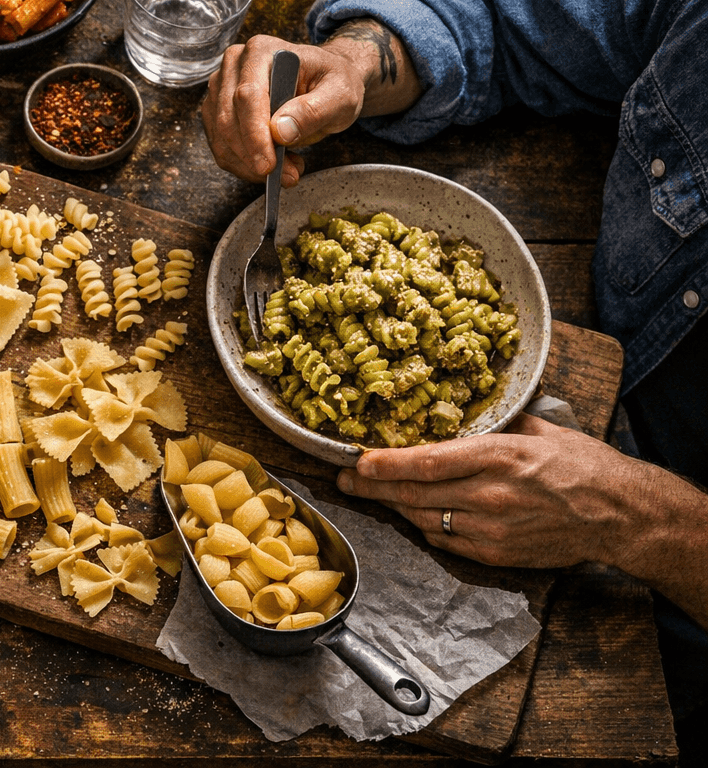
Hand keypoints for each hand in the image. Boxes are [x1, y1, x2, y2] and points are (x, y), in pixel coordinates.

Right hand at [199, 21, 419, 185]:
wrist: (326, 83)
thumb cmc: (333, 82)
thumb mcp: (341, 94)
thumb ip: (314, 110)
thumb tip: (280, 131)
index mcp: (262, 51)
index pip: (247, 95)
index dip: (254, 134)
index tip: (268, 164)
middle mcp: (234, 65)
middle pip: (228, 118)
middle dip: (253, 156)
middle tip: (287, 177)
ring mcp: (221, 88)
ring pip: (221, 137)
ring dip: (249, 164)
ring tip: (288, 170)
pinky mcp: (218, 111)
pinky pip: (222, 147)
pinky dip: (244, 165)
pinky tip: (273, 163)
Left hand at [338, 414, 662, 567]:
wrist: (620, 516)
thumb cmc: (583, 466)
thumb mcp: (538, 429)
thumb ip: (495, 423)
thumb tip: (459, 410)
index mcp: (498, 456)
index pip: (428, 461)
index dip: (386, 463)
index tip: (356, 460)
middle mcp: (489, 494)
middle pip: (414, 493)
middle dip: (371, 487)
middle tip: (343, 479)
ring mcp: (490, 529)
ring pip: (423, 518)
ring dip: (392, 505)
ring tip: (369, 492)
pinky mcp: (495, 554)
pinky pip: (443, 540)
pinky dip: (422, 525)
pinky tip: (411, 512)